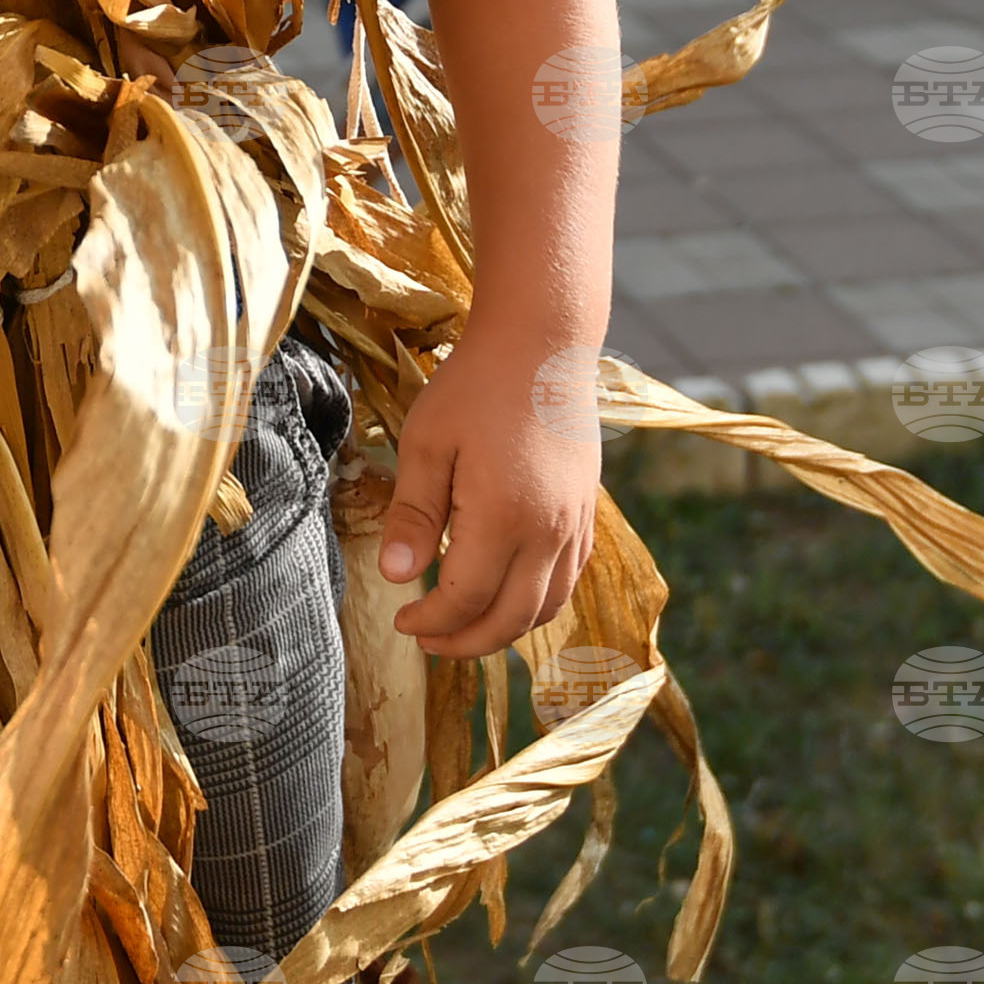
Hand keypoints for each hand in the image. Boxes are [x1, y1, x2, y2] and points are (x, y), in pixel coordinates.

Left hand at [378, 331, 598, 657]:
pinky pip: (568, 580)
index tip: (400, 619)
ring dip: (504, 630)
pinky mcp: (586, 512)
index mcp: (504, 519)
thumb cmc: (475, 385)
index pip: (466, 600)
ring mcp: (574, 525)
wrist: (541, 343)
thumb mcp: (427, 442)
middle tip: (426, 638)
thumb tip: (396, 578)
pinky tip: (509, 593)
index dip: (431, 622)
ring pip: (547, 608)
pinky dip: (538, 603)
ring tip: (463, 625)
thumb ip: (413, 515)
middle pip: (510, 620)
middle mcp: (548, 533)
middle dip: (466, 641)